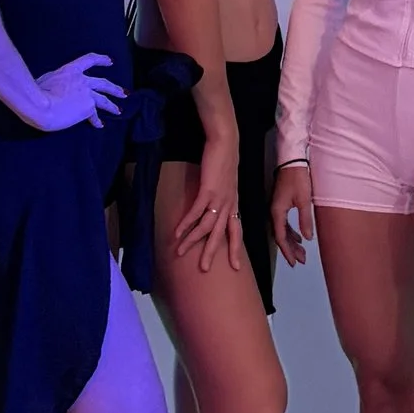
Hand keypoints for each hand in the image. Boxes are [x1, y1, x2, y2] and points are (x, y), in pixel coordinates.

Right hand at [19, 52, 126, 135]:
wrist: (41, 106)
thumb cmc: (36, 92)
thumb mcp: (46, 79)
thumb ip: (56, 80)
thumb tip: (56, 85)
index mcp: (70, 70)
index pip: (89, 60)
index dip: (101, 60)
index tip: (110, 61)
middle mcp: (82, 80)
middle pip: (103, 83)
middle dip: (114, 88)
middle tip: (123, 92)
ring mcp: (87, 94)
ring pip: (104, 99)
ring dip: (112, 105)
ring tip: (118, 110)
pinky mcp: (87, 108)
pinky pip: (95, 115)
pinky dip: (97, 121)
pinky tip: (100, 125)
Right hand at [171, 128, 247, 275]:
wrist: (225, 143)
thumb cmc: (224, 160)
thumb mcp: (226, 183)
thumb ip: (220, 197)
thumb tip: (211, 207)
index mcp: (234, 204)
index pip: (237, 231)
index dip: (236, 249)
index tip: (236, 266)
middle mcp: (229, 204)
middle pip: (221, 234)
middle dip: (213, 253)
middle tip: (205, 269)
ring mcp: (219, 198)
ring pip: (206, 227)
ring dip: (192, 240)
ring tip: (180, 252)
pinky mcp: (208, 191)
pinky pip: (196, 212)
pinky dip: (186, 224)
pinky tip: (177, 232)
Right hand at [272, 157, 315, 269]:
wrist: (292, 160)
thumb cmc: (298, 178)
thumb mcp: (305, 200)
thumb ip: (305, 220)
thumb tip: (307, 239)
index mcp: (277, 212)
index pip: (280, 237)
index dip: (287, 251)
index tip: (295, 262)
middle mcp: (274, 212)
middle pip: (280, 236)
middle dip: (290, 250)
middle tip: (301, 261)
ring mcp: (276, 208)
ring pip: (282, 230)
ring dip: (291, 242)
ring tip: (302, 252)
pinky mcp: (280, 204)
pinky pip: (283, 223)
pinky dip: (290, 232)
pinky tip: (298, 236)